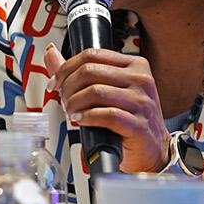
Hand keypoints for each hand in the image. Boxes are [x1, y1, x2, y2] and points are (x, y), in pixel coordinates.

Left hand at [44, 44, 171, 172]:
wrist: (153, 149)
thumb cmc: (130, 119)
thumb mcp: (109, 90)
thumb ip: (78, 72)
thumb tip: (51, 54)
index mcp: (135, 65)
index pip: (92, 54)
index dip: (66, 69)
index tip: (56, 83)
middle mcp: (141, 79)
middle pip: (90, 71)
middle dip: (68, 88)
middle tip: (64, 102)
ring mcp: (142, 102)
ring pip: (95, 92)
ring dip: (75, 104)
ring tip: (72, 114)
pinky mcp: (139, 125)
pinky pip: (106, 115)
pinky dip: (87, 118)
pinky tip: (82, 121)